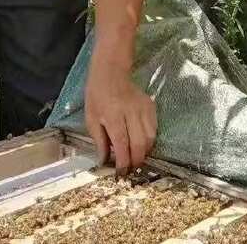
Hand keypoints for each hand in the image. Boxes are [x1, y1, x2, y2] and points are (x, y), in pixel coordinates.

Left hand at [85, 53, 155, 174]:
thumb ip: (99, 141)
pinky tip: (141, 144)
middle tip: (130, 169)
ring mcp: (143, 108)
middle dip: (136, 161)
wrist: (111, 72)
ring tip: (136, 158)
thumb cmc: (97, 96)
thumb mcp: (91, 118)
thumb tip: (105, 161)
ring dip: (144, 152)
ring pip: (150, 137)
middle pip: (139, 144)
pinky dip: (149, 140)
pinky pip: (154, 128)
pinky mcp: (151, 106)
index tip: (121, 173)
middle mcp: (131, 112)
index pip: (122, 144)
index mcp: (113, 116)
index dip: (123, 162)